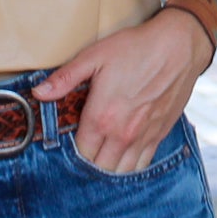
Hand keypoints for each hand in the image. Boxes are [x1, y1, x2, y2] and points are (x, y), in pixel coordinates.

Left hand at [30, 8, 214, 175]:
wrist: (178, 46)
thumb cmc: (135, 48)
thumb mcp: (94, 56)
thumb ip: (64, 78)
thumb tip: (38, 93)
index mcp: (102, 117)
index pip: (81, 153)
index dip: (71, 152)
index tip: (68, 142)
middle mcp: (123, 134)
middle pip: (99, 167)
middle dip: (88, 163)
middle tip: (82, 150)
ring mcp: (143, 137)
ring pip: (121, 171)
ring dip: (109, 168)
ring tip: (100, 156)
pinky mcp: (160, 134)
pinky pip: (143, 164)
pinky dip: (130, 166)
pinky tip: (122, 157)